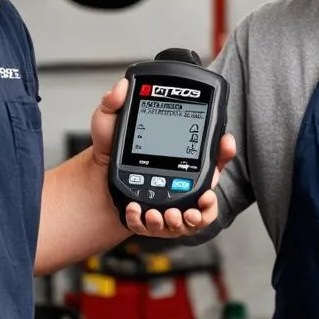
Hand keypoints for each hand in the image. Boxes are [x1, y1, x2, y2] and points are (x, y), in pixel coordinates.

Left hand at [90, 77, 236, 237]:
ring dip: (182, 220)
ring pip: (190, 220)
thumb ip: (113, 103)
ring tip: (166, 212)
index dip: (224, 152)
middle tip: (202, 197)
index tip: (224, 146)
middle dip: (208, 202)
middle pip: (208, 196)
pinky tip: (141, 213)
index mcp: (182, 159)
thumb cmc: (110, 151)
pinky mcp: (155, 223)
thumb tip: (121, 87)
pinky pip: (163, 231)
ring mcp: (171, 205)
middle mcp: (181, 183)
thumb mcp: (108, 122)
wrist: (94, 179)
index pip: (213, 157)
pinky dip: (153, 225)